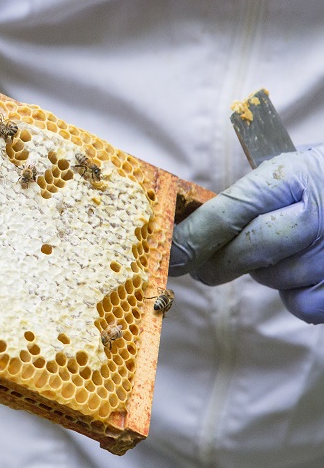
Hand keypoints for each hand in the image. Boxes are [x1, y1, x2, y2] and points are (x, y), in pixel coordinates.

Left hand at [171, 148, 323, 322]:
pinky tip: (310, 269)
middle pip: (242, 254)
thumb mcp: (287, 169)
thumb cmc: (321, 179)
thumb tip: (186, 227)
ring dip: (265, 270)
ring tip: (288, 246)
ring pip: (270, 279)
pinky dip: (299, 294)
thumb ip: (245, 196)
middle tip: (201, 262)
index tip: (165, 255)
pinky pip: (302, 305)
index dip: (190, 238)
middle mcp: (312, 218)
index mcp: (290, 179)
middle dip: (213, 262)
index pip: (225, 213)